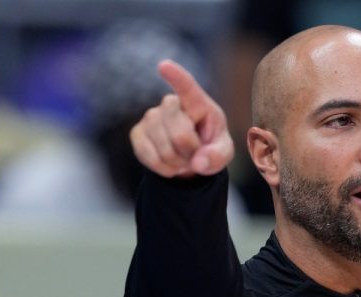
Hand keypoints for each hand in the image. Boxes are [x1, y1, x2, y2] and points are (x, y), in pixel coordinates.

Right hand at [130, 59, 233, 177]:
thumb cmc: (210, 147)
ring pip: (164, 148)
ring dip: (177, 161)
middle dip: (191, 152)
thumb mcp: (223, 152)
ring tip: (183, 157)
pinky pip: (149, 156)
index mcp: (197, 103)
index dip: (176, 77)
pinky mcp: (137, 133)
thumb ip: (217, 157)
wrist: (188, 157)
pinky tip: (170, 163)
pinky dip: (163, 167)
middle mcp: (171, 104)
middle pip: (180, 134)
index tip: (164, 65)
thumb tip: (199, 163)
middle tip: (196, 153)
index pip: (187, 87)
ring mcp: (151, 117)